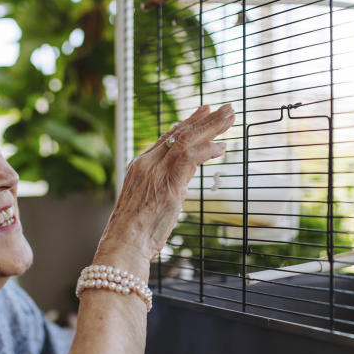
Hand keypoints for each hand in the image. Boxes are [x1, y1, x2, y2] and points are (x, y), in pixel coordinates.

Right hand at [93, 104, 235, 278]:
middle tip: (225, 109)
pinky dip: (207, 150)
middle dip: (204, 119)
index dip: (187, 123)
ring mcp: (157, 173)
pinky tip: (222, 147)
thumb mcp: (145, 201)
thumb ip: (160, 187)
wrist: (123, 244)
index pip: (166, 137)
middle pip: (179, 133)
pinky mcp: (168, 185)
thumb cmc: (134, 232)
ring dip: (211, 127)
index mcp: (140, 165)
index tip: (203, 112)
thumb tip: (176, 186)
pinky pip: (191, 158)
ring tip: (230, 116)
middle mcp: (147, 163)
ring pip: (187, 140)